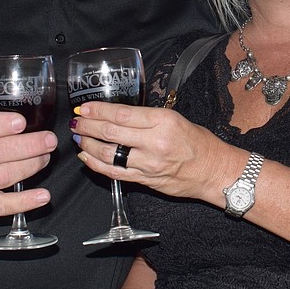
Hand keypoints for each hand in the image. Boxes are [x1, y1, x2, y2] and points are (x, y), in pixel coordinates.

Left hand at [70, 102, 238, 204]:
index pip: (121, 114)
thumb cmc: (198, 142)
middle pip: (111, 133)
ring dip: (88, 145)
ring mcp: (148, 164)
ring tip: (78, 138)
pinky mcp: (145, 180)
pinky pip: (114, 173)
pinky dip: (96, 165)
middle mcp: (154, 143)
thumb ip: (147, 117)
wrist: (213, 170)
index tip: (84, 108)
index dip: (98, 111)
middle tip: (75, 122)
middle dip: (87, 126)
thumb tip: (117, 113)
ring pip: (108, 154)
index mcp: (162, 121)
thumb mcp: (175, 118)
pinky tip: (87, 157)